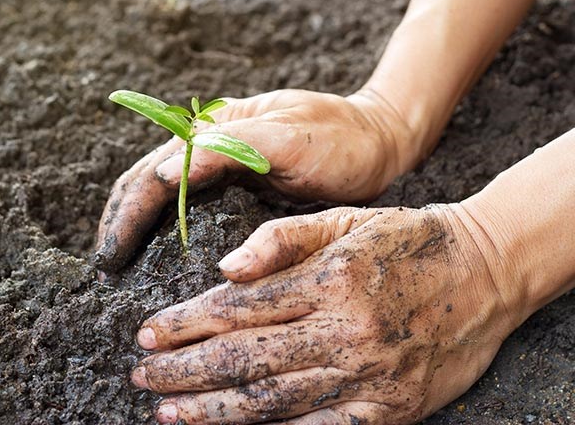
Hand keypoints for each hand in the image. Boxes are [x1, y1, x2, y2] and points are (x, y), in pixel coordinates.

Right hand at [93, 89, 415, 270]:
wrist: (379, 138)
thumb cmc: (341, 138)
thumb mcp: (290, 137)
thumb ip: (229, 147)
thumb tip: (162, 174)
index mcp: (215, 128)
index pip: (153, 174)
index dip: (127, 216)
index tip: (110, 257)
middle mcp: (208, 141)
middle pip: (144, 181)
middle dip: (119, 222)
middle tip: (104, 269)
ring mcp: (218, 159)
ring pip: (158, 191)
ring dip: (132, 224)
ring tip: (116, 261)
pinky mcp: (233, 179)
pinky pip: (184, 202)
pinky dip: (160, 225)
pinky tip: (153, 250)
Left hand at [130, 205, 517, 423]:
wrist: (483, 274)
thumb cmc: (404, 241)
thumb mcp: (344, 221)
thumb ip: (281, 238)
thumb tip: (224, 270)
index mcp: (329, 280)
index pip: (237, 309)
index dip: (184, 324)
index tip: (146, 333)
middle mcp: (344, 332)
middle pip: (244, 359)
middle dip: (184, 370)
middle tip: (143, 375)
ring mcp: (367, 377)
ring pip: (272, 401)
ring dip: (212, 410)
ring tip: (168, 412)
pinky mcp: (388, 410)